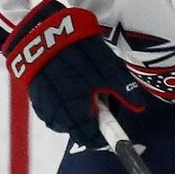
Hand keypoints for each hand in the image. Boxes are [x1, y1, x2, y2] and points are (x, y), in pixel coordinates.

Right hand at [3, 0, 145, 146]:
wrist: (42, 34)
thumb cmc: (79, 54)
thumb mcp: (109, 70)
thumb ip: (125, 91)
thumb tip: (139, 106)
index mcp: (75, 116)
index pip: (93, 139)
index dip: (106, 131)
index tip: (113, 118)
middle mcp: (56, 118)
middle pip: (79, 128)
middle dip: (92, 116)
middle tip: (100, 94)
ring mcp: (43, 107)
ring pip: (65, 117)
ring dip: (77, 107)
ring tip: (84, 82)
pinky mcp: (35, 95)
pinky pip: (54, 106)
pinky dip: (64, 99)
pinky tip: (68, 79)